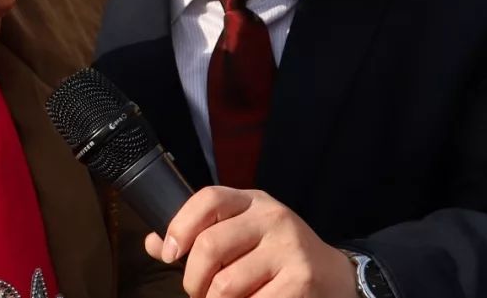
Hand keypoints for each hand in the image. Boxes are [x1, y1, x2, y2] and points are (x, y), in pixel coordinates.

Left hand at [145, 186, 357, 297]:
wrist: (334, 277)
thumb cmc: (276, 257)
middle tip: (197, 293)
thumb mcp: (243, 235)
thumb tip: (152, 242)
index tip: (168, 254)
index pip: (208, 199)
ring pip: (225, 285)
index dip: (180, 225)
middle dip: (193, 281)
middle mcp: (272, 217)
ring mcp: (289, 248)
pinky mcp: (300, 280)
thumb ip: (199, 236)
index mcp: (253, 202)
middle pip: (210, 246)